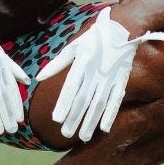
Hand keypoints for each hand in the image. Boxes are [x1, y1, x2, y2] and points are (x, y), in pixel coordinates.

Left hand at [36, 8, 163, 141]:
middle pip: (84, 98)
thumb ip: (57, 63)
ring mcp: (110, 76)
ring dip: (91, 121)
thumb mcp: (74, 47)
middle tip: (65, 134)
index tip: (55, 119)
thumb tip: (38, 77)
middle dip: (75, 117)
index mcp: (83, 60)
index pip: (71, 85)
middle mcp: (96, 70)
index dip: (64, 102)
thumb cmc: (94, 38)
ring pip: (99, 102)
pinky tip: (104, 128)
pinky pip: (116, 100)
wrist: (125, 28)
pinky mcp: (122, 80)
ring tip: (82, 137)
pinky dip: (110, 114)